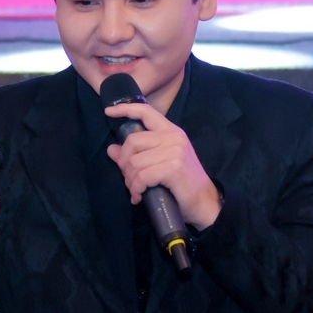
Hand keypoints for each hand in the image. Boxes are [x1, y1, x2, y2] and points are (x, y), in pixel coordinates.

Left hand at [105, 102, 221, 229]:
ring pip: (134, 162)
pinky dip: (136, 189)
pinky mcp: (173, 167)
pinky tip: (139, 197)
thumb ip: (136, 154)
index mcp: (171, 131)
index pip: (146, 111)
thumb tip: (111, 149)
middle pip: (132, 141)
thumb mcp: (158, 164)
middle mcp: (173, 137)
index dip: (125, 109)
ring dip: (130, 181)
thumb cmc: (181, 183)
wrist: (204, 202)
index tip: (108, 112)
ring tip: (135, 190)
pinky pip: (142, 176)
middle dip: (124, 163)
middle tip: (129, 179)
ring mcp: (175, 151)